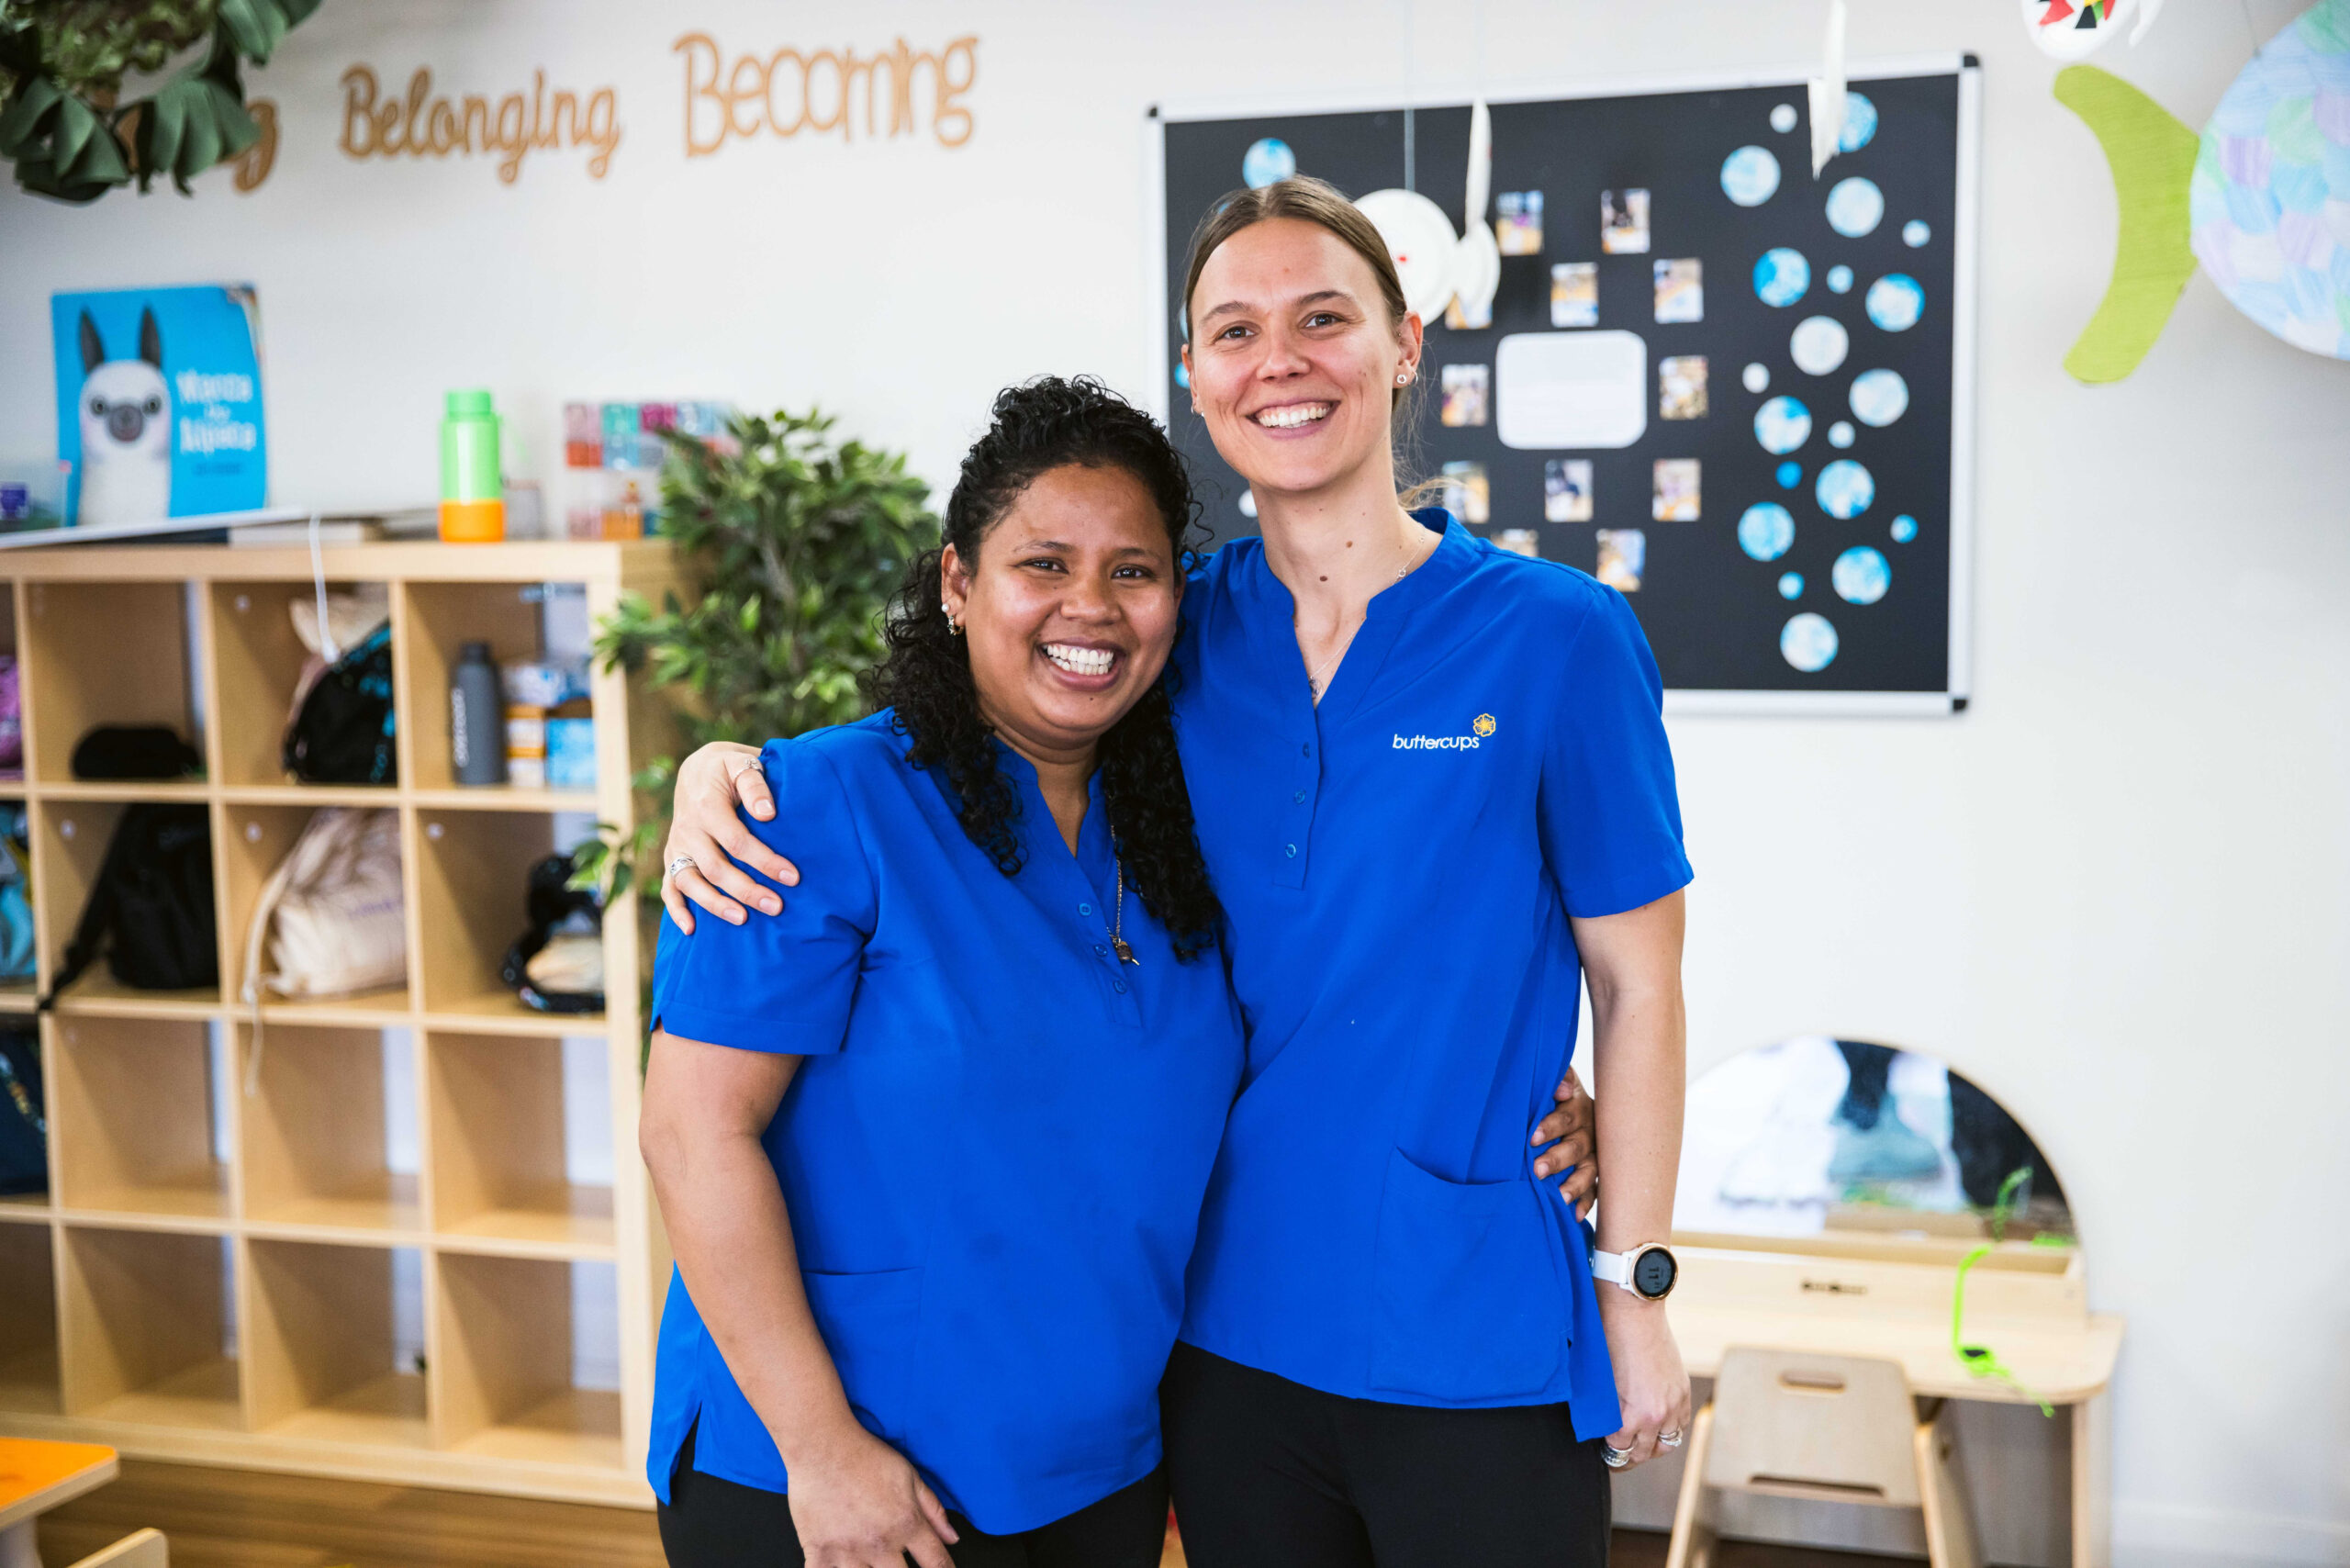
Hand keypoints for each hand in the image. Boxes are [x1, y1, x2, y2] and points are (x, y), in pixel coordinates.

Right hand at [660, 741, 796, 933]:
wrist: (697, 769)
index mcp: (706, 806)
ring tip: (743, 920)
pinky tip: (692, 929)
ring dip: (715, 904)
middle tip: (776, 907)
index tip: (792, 877)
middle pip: (715, 867)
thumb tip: (767, 813)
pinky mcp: (671, 857)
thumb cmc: (729, 769)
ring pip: (690, 882)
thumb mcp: (743, 764)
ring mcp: (677, 846)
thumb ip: (755, 784)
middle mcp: (687, 829)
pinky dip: (676, 909)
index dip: (764, 861)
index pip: (737, 841)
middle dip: (746, 890)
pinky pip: (669, 887)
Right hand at [784, 1423, 959, 1567]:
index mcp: (906, 1524)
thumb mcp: (910, 1476)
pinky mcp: (819, 1553)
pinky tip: (841, 1562)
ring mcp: (848, 1552)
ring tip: (871, 1558)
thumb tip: (952, 1538)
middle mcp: (880, 1543)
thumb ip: (934, 1510)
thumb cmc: (864, 1457)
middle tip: (897, 1559)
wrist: (821, 1446)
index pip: (937, 1563)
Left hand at [1529, 1067, 1597, 1219]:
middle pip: (1577, 1146)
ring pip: (1589, 1170)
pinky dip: (1586, 1201)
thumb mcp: (1556, 1076)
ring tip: (1560, 1197)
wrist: (1573, 1097)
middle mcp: (1590, 1130)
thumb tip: (1561, 1088)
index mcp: (1579, 1106)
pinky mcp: (1596, 1170)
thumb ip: (1559, 1076)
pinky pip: (1595, 1188)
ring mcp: (1595, 1152)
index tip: (1532, 1137)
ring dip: (1575, 1184)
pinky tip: (1576, 1215)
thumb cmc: (1556, 1090)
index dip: (1551, 1126)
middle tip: (1538, 1169)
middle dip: (1558, 1158)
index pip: (1567, 1117)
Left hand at [1595, 1289, 1690, 1470]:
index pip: (1620, 1449)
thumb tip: (1603, 1430)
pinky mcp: (1684, 1391)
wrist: (1634, 1312)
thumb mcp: (1601, 1385)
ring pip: (1667, 1444)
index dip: (1608, 1453)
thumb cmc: (1609, 1342)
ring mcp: (1675, 1404)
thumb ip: (1605, 1413)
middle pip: (1645, 1453)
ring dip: (1652, 1447)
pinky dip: (1669, 1430)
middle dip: (1629, 1458)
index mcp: (1635, 1415)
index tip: (1602, 1453)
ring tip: (1638, 1444)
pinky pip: (1681, 1425)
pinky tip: (1656, 1427)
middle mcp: (1659, 1416)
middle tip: (1617, 1457)